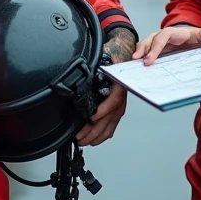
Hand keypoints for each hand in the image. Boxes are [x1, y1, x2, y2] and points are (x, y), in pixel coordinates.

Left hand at [77, 29, 135, 146]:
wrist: (121, 58)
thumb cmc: (111, 61)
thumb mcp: (101, 63)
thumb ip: (93, 72)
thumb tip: (79, 78)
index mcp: (118, 86)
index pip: (113, 102)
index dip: (102, 111)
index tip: (90, 118)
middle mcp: (120, 99)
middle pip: (109, 119)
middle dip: (93, 131)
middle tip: (79, 137)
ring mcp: (119, 107)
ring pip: (110, 127)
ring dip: (96, 136)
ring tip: (83, 141)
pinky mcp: (117, 112)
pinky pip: (111, 127)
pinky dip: (102, 135)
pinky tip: (93, 139)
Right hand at [133, 26, 200, 65]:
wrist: (191, 35)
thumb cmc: (196, 36)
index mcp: (173, 32)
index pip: (161, 38)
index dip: (154, 48)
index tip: (149, 60)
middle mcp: (162, 36)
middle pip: (149, 41)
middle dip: (142, 50)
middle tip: (136, 61)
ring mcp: (157, 42)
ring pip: (144, 46)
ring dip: (138, 54)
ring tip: (132, 65)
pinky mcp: (155, 50)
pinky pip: (145, 52)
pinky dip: (140, 58)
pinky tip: (136, 68)